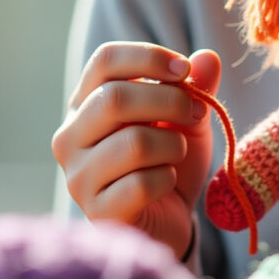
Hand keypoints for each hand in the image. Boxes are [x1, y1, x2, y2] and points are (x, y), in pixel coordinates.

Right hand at [51, 43, 221, 256]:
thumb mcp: (188, 120)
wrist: (169, 221)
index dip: (149, 57)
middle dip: (170, 101)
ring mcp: (78, 177)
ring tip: (176, 155)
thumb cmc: (169, 162)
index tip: (186, 70)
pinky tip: (166, 184)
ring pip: (133, 142)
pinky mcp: (96, 211)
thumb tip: (208, 58)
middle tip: (197, 114)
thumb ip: (196, 88)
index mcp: (85, 104)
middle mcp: (70, 137)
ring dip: (172, 146)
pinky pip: (141, 184)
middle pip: (114, 98)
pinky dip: (167, 180)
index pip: (104, 61)